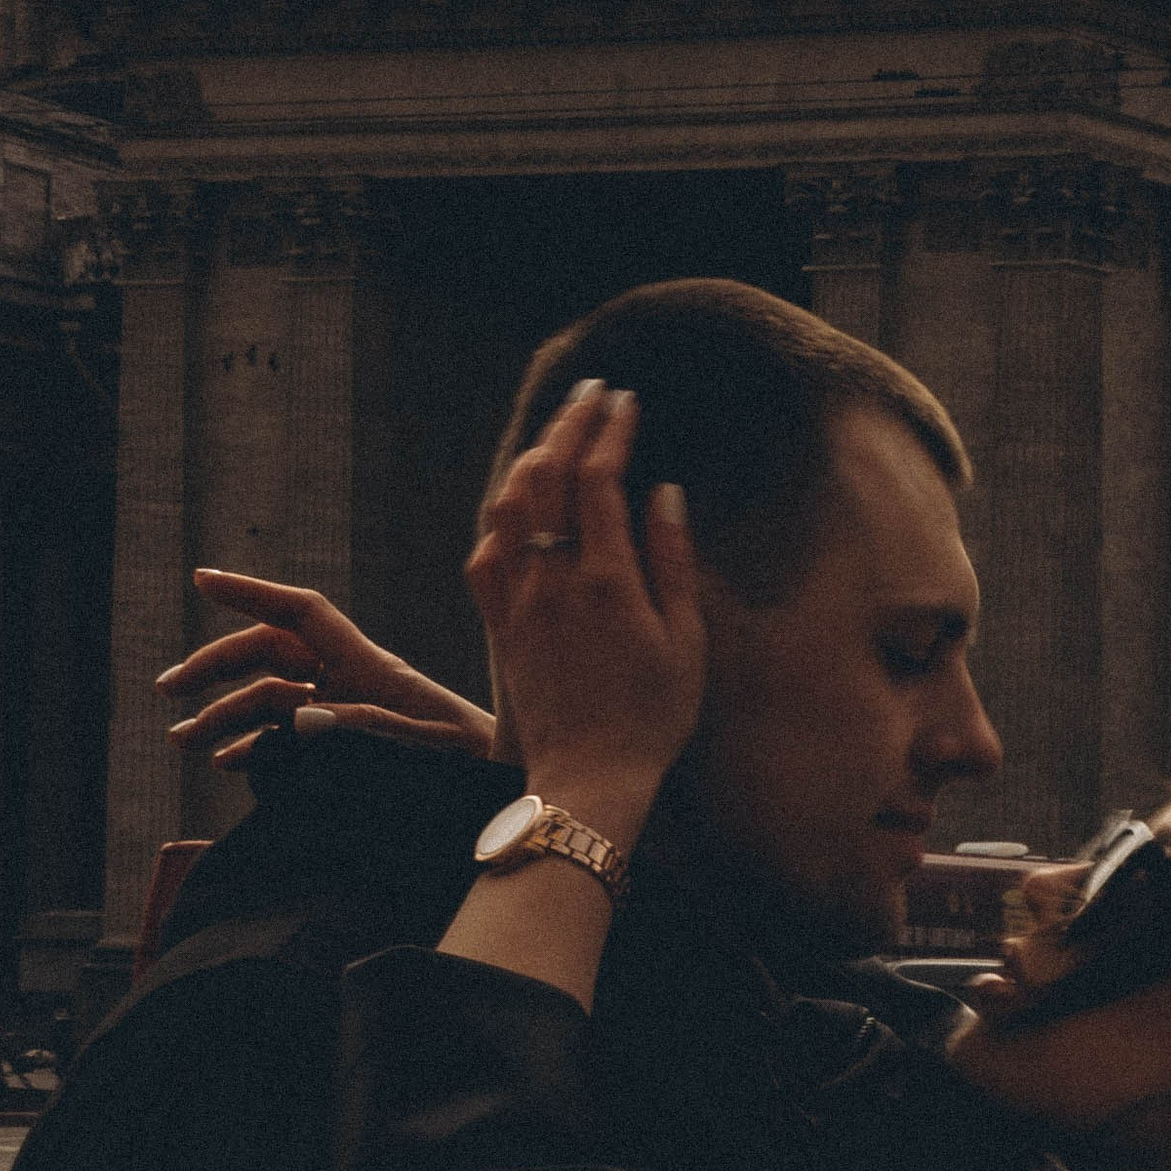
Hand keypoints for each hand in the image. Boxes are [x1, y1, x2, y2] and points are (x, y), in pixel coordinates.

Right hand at [158, 578, 496, 765]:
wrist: (518, 797)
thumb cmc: (485, 769)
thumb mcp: (431, 749)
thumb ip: (367, 729)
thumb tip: (296, 718)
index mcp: (372, 670)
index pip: (300, 615)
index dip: (251, 591)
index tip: (200, 579)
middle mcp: (355, 683)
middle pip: (270, 656)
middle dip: (216, 667)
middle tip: (168, 691)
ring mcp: (353, 715)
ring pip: (273, 700)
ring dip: (225, 715)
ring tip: (183, 741)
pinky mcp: (356, 748)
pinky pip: (293, 737)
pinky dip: (257, 747)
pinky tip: (230, 764)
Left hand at [467, 381, 703, 842]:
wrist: (588, 778)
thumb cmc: (651, 719)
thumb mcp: (685, 643)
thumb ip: (671, 562)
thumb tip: (663, 493)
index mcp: (605, 580)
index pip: (599, 479)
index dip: (610, 431)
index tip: (625, 400)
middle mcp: (553, 580)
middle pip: (549, 477)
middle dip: (569, 424)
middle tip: (589, 393)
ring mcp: (519, 601)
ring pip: (509, 506)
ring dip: (531, 459)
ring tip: (555, 436)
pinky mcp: (500, 625)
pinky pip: (486, 553)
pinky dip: (500, 516)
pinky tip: (515, 507)